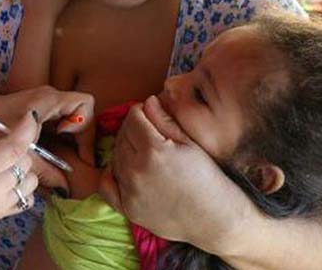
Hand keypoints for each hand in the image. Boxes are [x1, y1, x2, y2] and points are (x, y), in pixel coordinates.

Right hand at [0, 86, 40, 236]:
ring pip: (30, 181)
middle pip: (25, 162)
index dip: (28, 129)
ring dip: (23, 166)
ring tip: (3, 160)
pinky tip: (6, 177)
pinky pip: (26, 199)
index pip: (15, 147)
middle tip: (1, 141)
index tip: (30, 116)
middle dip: (19, 146)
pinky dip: (23, 186)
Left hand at [0, 86, 94, 191]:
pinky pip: (60, 122)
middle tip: (75, 160)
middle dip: (80, 138)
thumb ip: (43, 170)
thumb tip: (65, 189)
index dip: (85, 127)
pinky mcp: (38, 110)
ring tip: (59, 160)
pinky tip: (48, 156)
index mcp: (48, 100)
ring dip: (70, 141)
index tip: (72, 144)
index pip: (85, 104)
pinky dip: (60, 139)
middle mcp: (50, 97)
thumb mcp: (17, 153)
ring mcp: (45, 102)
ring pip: (72, 119)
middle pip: (83, 113)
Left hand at [99, 96, 247, 251]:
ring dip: (124, 149)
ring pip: (115, 157)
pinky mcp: (127, 208)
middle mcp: (137, 170)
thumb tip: (147, 101)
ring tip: (142, 150)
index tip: (148, 114)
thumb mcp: (190, 144)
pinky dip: (110, 174)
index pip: (133, 118)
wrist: (215, 219)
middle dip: (131, 128)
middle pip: (122, 136)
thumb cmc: (208, 178)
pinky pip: (106, 185)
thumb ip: (164, 121)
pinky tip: (123, 169)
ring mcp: (130, 191)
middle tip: (146, 131)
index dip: (140, 111)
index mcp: (154, 150)